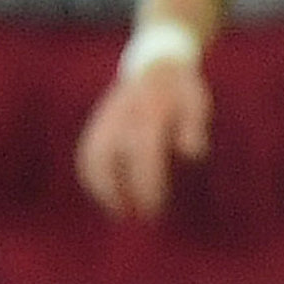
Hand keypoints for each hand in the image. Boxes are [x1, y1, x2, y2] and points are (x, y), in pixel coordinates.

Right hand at [76, 59, 211, 218]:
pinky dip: (91, 177)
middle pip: (110, 162)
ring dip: (101, 189)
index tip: (153, 211)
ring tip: (117, 212)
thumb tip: (192, 154)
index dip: (146, 186)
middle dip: (119, 193)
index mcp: (148, 115)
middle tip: (133, 218)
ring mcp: (104, 121)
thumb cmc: (182, 91)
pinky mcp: (97, 124)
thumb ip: (194, 128)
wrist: (156, 65)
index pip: (143, 157)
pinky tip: (105, 194)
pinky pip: (86, 154)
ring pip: (91, 160)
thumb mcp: (197, 104)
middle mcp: (121, 119)